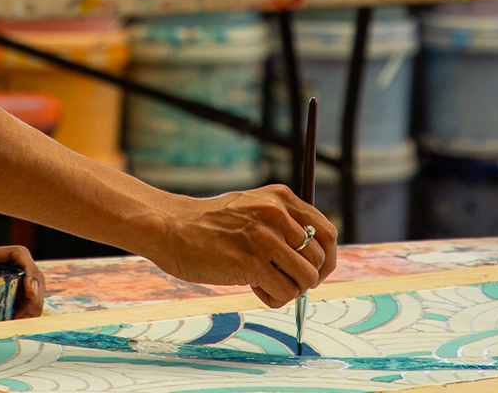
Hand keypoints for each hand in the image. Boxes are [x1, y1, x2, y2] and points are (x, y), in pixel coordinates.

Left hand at [0, 245, 45, 319]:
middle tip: (22, 321)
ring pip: (21, 289)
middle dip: (34, 297)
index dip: (29, 270)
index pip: (14, 254)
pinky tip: (9, 326)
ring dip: (28, 307)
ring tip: (17, 326)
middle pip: (25, 273)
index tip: (30, 293)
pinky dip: (17, 313)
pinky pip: (10, 301)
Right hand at [143, 185, 337, 308]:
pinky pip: (284, 293)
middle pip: (320, 259)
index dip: (326, 259)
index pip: (327, 232)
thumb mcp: (252, 206)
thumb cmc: (210, 223)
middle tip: (284, 281)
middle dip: (307, 278)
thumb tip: (314, 255)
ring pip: (306, 279)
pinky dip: (273, 299)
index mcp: (280, 198)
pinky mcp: (249, 263)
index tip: (313, 271)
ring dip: (290, 290)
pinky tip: (253, 288)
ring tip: (266, 284)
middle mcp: (276, 214)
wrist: (170, 227)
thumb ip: (282, 222)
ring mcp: (263, 238)